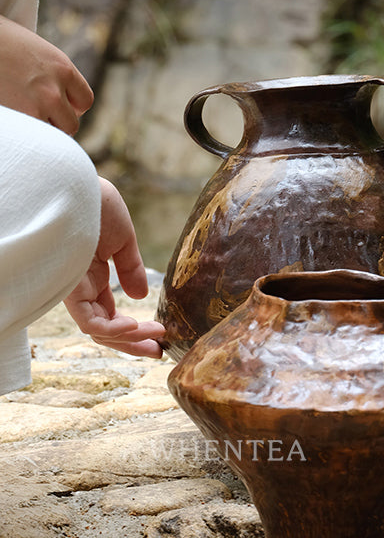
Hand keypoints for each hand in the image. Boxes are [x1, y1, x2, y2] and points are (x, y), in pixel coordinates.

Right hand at [0, 15, 93, 133]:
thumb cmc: (3, 40)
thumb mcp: (38, 50)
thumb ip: (53, 71)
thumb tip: (59, 88)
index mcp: (63, 69)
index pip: (85, 101)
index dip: (73, 107)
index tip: (61, 107)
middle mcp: (55, 90)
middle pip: (71, 124)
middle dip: (58, 123)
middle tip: (42, 118)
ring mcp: (37, 106)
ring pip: (51, 135)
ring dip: (41, 130)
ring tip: (28, 119)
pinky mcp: (19, 118)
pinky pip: (32, 138)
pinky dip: (26, 134)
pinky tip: (18, 123)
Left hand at [63, 179, 165, 358]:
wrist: (77, 185)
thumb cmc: (96, 204)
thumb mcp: (122, 239)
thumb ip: (130, 268)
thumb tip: (141, 296)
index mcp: (93, 278)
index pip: (110, 315)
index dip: (135, 330)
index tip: (161, 335)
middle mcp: (81, 288)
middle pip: (104, 329)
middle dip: (132, 344)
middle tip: (159, 351)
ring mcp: (74, 289)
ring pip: (96, 330)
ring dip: (128, 339)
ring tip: (154, 338)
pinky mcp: (69, 287)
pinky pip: (88, 320)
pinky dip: (111, 329)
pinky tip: (134, 326)